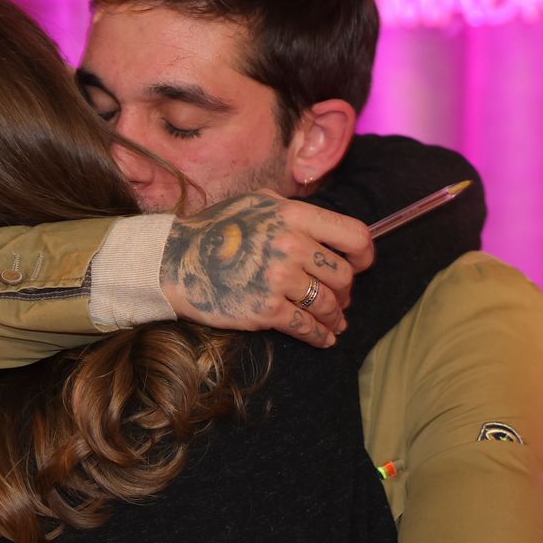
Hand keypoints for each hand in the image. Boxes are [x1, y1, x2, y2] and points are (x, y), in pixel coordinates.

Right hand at [159, 191, 373, 346]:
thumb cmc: (218, 231)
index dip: (365, 255)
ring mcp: (278, 278)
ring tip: (335, 321)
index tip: (361, 265)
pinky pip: (306, 327)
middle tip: (341, 298)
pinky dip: (320, 336)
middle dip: (346, 291)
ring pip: (327, 303)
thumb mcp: (259, 204)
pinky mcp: (266, 309)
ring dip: (335, 316)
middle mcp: (290, 245)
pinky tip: (325, 339)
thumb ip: (295, 214)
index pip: (353, 236)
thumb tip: (329, 232)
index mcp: (294, 216)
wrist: (177, 261)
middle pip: (343, 275)